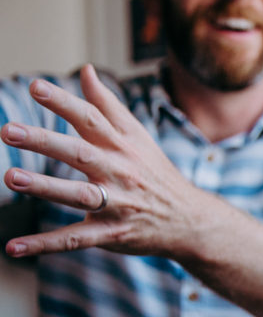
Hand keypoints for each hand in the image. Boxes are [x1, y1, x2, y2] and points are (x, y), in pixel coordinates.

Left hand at [1, 64, 211, 257]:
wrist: (190, 220)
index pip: (92, 120)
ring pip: (78, 195)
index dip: (64, 103)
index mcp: (122, 147)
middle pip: (80, 154)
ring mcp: (116, 205)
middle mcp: (119, 172)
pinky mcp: (111, 234)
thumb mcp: (138, 137)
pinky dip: (45, 244)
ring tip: (11, 177)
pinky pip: (75, 239)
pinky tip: (13, 246)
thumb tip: (85, 70)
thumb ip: (108, 105)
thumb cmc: (156, 173)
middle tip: (9, 131)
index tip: (36, 87)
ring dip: (45, 187)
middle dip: (44, 142)